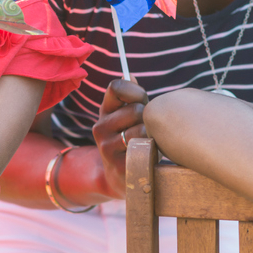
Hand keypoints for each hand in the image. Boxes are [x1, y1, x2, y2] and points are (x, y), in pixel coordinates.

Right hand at [92, 78, 147, 198]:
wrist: (119, 177)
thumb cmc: (131, 139)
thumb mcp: (126, 117)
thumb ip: (131, 97)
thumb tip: (131, 75)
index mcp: (104, 111)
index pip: (116, 87)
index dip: (135, 91)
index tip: (142, 100)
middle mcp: (101, 127)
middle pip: (135, 109)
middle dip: (148, 117)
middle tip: (148, 127)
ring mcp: (107, 147)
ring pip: (141, 129)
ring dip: (151, 135)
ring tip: (149, 142)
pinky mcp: (119, 165)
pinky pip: (143, 149)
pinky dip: (151, 150)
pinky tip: (148, 154)